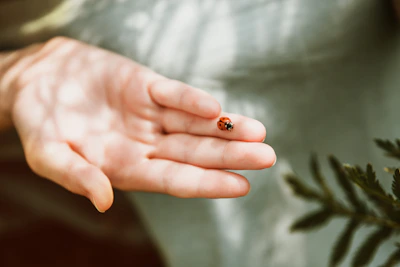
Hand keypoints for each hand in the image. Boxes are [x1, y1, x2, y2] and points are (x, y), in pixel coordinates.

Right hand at [8, 37, 275, 211]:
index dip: (207, 183)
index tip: (240, 186)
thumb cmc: (41, 124)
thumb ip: (75, 176)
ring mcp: (149, 115)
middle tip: (267, 158)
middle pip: (194, 153)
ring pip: (194, 124)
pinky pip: (174, 93)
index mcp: (126, 167)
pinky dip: (194, 100)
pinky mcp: (146, 86)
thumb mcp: (47, 154)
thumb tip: (102, 201)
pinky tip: (217, 108)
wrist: (37, 80)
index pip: (174, 179)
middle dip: (230, 156)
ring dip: (225, 128)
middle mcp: (145, 144)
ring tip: (258, 132)